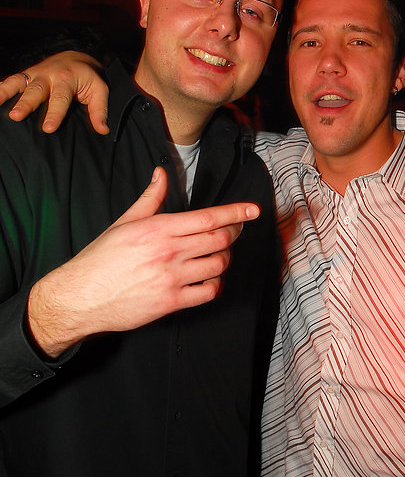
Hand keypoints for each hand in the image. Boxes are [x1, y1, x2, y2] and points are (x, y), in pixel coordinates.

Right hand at [0, 51, 108, 134]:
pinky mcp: (26, 75)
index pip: (60, 99)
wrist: (76, 57)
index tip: (48, 129)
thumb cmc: (88, 77)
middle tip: (16, 116)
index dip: (54, 114)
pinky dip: (0, 88)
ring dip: (5, 92)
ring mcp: (34, 74)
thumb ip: (99, 110)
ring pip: (18, 82)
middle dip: (25, 103)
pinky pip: (10, 81)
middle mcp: (48, 75)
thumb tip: (103, 129)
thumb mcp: (99, 90)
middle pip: (35, 91)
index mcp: (66, 79)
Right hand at [27, 167, 259, 356]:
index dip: (235, 213)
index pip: (208, 217)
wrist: (81, 296)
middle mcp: (169, 251)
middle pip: (219, 239)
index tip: (252, 210)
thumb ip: (150, 198)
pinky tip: (208, 278)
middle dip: (232, 233)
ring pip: (218, 264)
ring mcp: (172, 278)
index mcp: (159, 228)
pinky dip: (215, 283)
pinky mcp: (172, 302)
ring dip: (224, 258)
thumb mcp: (125, 222)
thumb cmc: (100, 259)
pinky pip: (209, 291)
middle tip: (233, 231)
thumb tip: (161, 174)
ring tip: (217, 254)